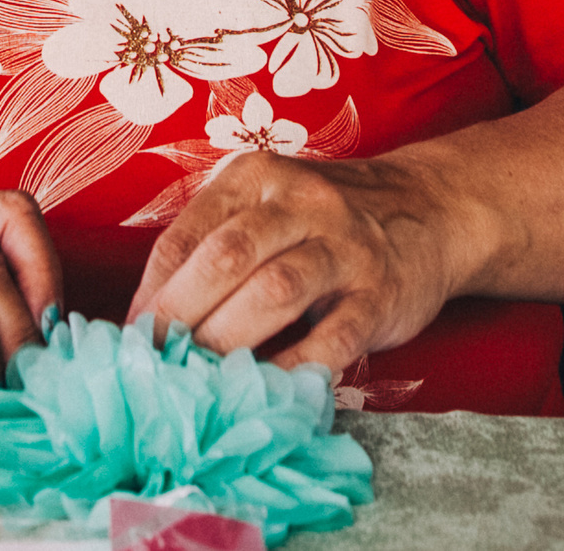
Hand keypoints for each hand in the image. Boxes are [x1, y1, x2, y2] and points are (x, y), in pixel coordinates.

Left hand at [125, 151, 473, 375]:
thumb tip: (147, 317)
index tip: (133, 336)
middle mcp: (301, 203)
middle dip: (182, 313)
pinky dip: (293, 367)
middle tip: (157, 359)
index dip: (153, 289)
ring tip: (201, 375)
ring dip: (229, 338)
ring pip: (276, 290)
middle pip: (228, 256)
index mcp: (257, 176)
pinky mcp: (381, 295)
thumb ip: (213, 245)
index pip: (189, 233)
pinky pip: (332, 337)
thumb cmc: (323, 219)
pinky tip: (267, 386)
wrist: (431, 210)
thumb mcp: (266, 204)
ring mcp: (345, 247)